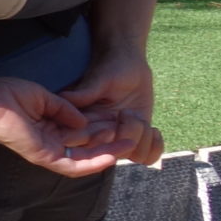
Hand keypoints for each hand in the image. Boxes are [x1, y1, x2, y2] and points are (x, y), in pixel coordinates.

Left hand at [0, 75, 124, 176]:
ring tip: (128, 147)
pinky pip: (70, 165)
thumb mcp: (44, 98)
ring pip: (82, 159)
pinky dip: (91, 163)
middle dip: (109, 144)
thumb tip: (85, 122)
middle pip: (86, 149)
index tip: (120, 121)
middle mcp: (48, 144)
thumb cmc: (8, 93)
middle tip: (131, 137)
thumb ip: (65, 110)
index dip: (101, 129)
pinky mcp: (41, 156)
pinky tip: (110, 157)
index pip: (81, 135)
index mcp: (48, 130)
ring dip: (106, 154)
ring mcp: (45, 152)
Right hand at [63, 47, 163, 166]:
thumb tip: (64, 98)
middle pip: (113, 155)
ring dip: (143, 138)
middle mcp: (101, 135)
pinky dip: (156, 147)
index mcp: (85, 124)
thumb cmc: (112, 66)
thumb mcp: (99, 80)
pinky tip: (154, 130)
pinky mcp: (137, 137)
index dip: (104, 140)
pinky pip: (147, 157)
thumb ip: (84, 93)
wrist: (130, 63)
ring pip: (133, 157)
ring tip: (139, 117)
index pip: (89, 145)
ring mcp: (120, 138)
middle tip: (128, 112)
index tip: (117, 119)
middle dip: (128, 135)